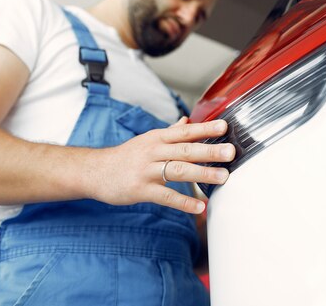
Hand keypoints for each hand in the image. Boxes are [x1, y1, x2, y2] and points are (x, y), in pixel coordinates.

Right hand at [91, 117, 233, 213]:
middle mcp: (153, 151)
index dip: (205, 129)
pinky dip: (184, 202)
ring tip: (223, 177)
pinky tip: (200, 206)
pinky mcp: (141, 190)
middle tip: (231, 152)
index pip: (185, 131)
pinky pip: (166, 196)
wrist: (95, 171)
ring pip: (178, 170)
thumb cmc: (126, 156)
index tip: (225, 126)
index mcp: (157, 138)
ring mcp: (146, 171)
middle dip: (209, 150)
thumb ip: (169, 132)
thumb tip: (186, 120)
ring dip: (202, 174)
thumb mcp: (147, 140)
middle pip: (185, 149)